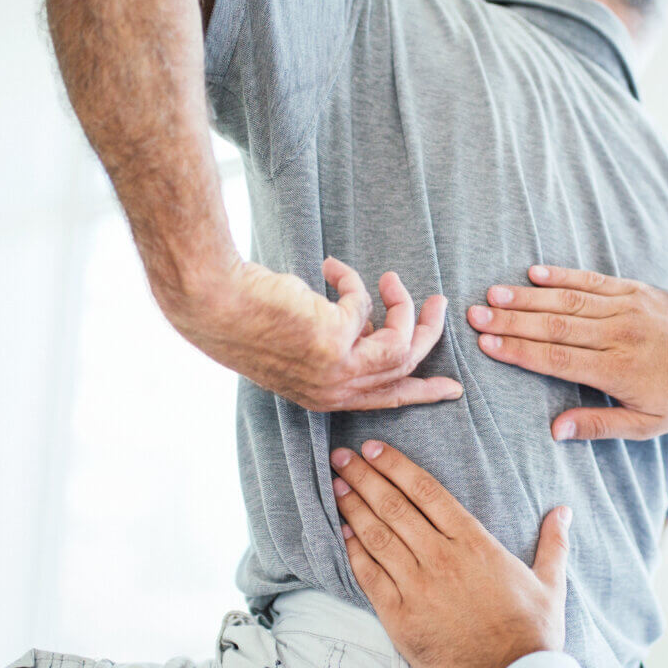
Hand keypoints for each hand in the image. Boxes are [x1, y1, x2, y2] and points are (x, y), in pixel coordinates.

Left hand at [168, 256, 462, 411]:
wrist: (215, 304)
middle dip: (429, 334)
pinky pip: (365, 304)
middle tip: (439, 304)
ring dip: (403, 305)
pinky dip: (352, 281)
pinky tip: (329, 267)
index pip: (386, 400)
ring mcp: (337, 369)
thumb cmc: (248, 318)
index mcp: (325, 397)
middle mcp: (334, 391)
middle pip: (405, 368)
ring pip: (400, 342)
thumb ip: (340, 344)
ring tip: (391, 278)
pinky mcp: (337, 339)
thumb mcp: (302, 344)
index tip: (452, 389)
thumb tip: (370, 325)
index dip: (422, 392)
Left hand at [329, 440, 570, 667]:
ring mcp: (417, 586)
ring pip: (377, 536)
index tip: (374, 449)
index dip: (396, 466)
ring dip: (353, 507)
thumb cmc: (532, 631)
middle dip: (364, 477)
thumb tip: (563, 511)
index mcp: (474, 542)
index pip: (426, 491)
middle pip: (394, 506)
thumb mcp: (550, 582)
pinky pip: (369, 576)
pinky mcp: (399, 616)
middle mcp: (441, 557)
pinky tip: (341, 532)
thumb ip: (553, 542)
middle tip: (341, 457)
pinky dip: (353, 551)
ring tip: (336, 485)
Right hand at [466, 265, 667, 439]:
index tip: (486, 344)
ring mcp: (626, 308)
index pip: (557, 359)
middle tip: (474, 315)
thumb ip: (598, 426)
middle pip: (554, 325)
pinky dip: (562, 275)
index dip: (519, 351)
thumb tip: (554, 430)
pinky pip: (592, 280)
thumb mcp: (645, 425)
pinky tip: (533, 273)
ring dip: (527, 296)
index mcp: (617, 370)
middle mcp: (618, 335)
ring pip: (568, 299)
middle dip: (511, 320)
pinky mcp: (634, 290)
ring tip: (493, 294)